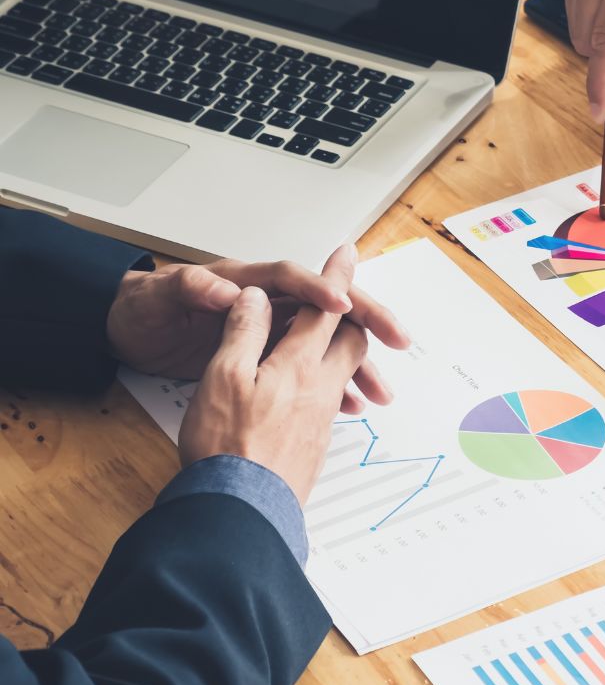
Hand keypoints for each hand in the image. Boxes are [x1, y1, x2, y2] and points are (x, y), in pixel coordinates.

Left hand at [106, 248, 409, 408]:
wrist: (128, 335)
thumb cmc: (145, 310)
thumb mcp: (161, 296)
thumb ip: (192, 288)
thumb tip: (224, 289)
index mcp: (244, 281)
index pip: (291, 279)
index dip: (319, 287)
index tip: (342, 302)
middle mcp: (265, 302)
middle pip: (328, 309)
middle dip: (366, 321)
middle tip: (396, 336)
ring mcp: (271, 331)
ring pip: (328, 344)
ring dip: (357, 363)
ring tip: (380, 389)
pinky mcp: (269, 358)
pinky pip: (315, 369)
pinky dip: (336, 386)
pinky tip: (352, 405)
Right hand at [178, 245, 374, 502]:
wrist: (242, 512)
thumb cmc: (227, 444)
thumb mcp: (223, 375)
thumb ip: (243, 331)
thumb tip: (255, 297)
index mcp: (299, 363)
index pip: (325, 308)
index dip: (336, 276)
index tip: (348, 252)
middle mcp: (320, 387)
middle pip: (351, 340)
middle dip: (354, 316)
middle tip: (350, 303)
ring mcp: (322, 418)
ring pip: (345, 372)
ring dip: (346, 353)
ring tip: (342, 345)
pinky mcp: (316, 444)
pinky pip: (333, 401)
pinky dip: (331, 383)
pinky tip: (317, 393)